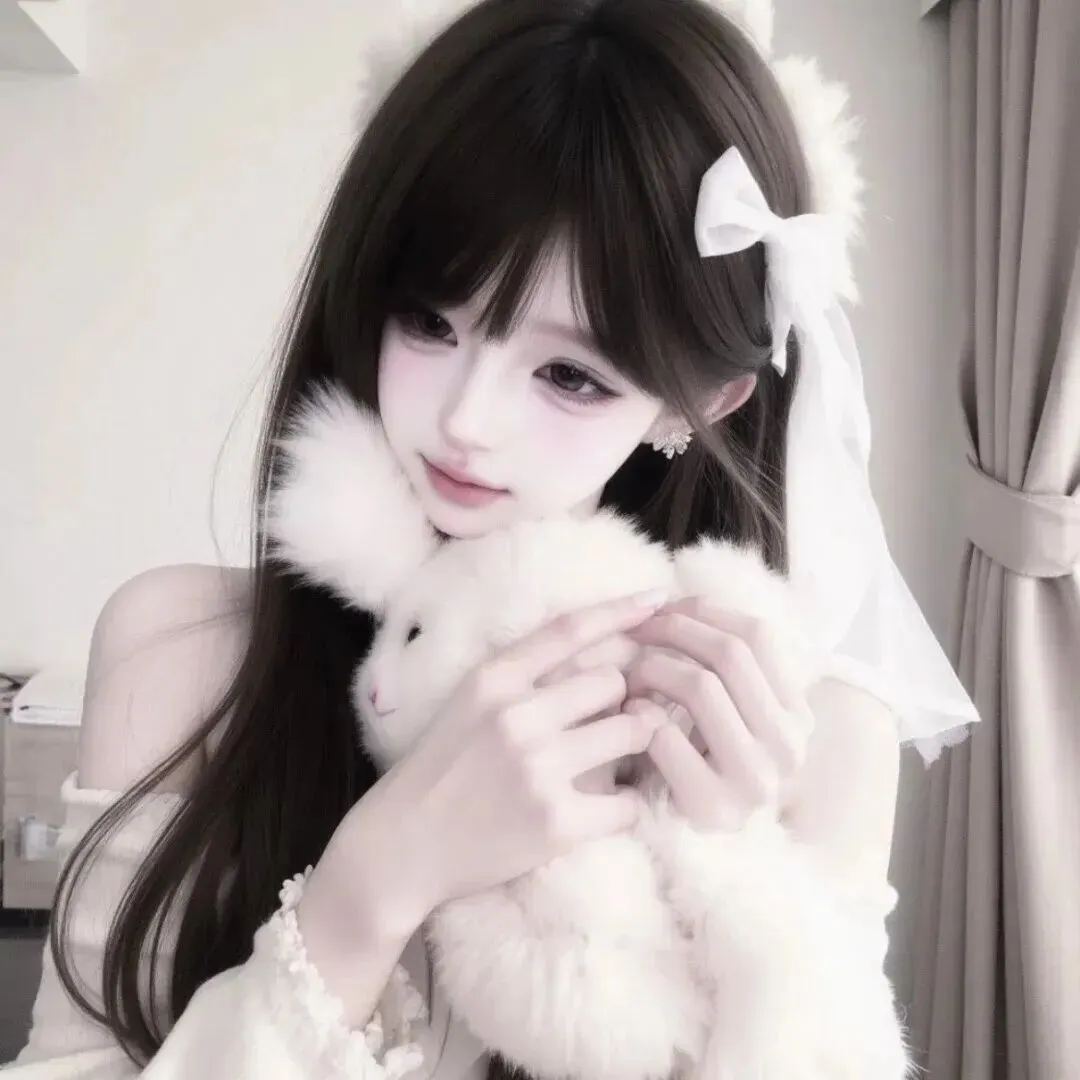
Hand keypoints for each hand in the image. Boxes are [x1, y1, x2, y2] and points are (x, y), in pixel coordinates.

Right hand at [325, 591, 664, 929]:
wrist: (403, 846)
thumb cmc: (444, 767)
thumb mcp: (471, 701)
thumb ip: (528, 672)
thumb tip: (609, 649)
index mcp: (493, 679)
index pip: (571, 629)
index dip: (622, 610)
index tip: (659, 597)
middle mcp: (516, 715)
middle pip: (614, 680)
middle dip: (626, 696)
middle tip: (621, 716)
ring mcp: (537, 768)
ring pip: (632, 731)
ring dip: (636, 743)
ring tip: (620, 758)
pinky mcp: (556, 822)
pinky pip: (629, 801)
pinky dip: (628, 804)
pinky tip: (609, 807)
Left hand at [624, 598, 813, 829]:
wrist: (687, 846)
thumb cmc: (696, 762)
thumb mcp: (723, 708)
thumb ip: (718, 661)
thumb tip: (676, 597)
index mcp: (798, 714)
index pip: (758, 634)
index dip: (703, 612)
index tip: (660, 609)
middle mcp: (789, 747)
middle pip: (729, 653)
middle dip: (672, 632)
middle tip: (633, 633)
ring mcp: (758, 781)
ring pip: (700, 685)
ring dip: (653, 669)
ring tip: (628, 676)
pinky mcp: (715, 809)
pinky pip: (668, 735)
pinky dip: (639, 715)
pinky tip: (627, 719)